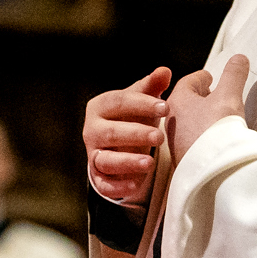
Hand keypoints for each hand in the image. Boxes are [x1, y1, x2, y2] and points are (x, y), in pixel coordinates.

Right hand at [83, 67, 170, 205]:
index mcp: (100, 106)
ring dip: (127, 162)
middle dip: (136, 134)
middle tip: (160, 137)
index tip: (165, 107)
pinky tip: (137, 184)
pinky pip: (104, 184)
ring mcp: (93, 154)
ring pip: (105, 160)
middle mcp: (91, 130)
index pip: (118, 102)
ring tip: (149, 162)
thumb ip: (152, 86)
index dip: (141, 104)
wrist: (118, 144)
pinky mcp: (98, 177)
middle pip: (110, 132)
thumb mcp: (140, 101)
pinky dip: (118, 186)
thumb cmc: (132, 116)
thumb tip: (164, 71)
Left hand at [168, 54, 249, 162]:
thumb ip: (234, 75)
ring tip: (214, 117)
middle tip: (213, 95)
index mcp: (178, 100)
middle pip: (185, 102)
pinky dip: (200, 135)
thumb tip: (239, 58)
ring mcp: (175, 141)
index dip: (201, 78)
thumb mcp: (229, 96)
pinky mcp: (183, 159)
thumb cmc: (216, 128)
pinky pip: (191, 140)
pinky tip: (212, 139)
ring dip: (199, 117)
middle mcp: (171, 120)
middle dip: (199, 97)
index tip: (210, 77)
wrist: (212, 169)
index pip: (189, 82)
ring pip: (186, 122)